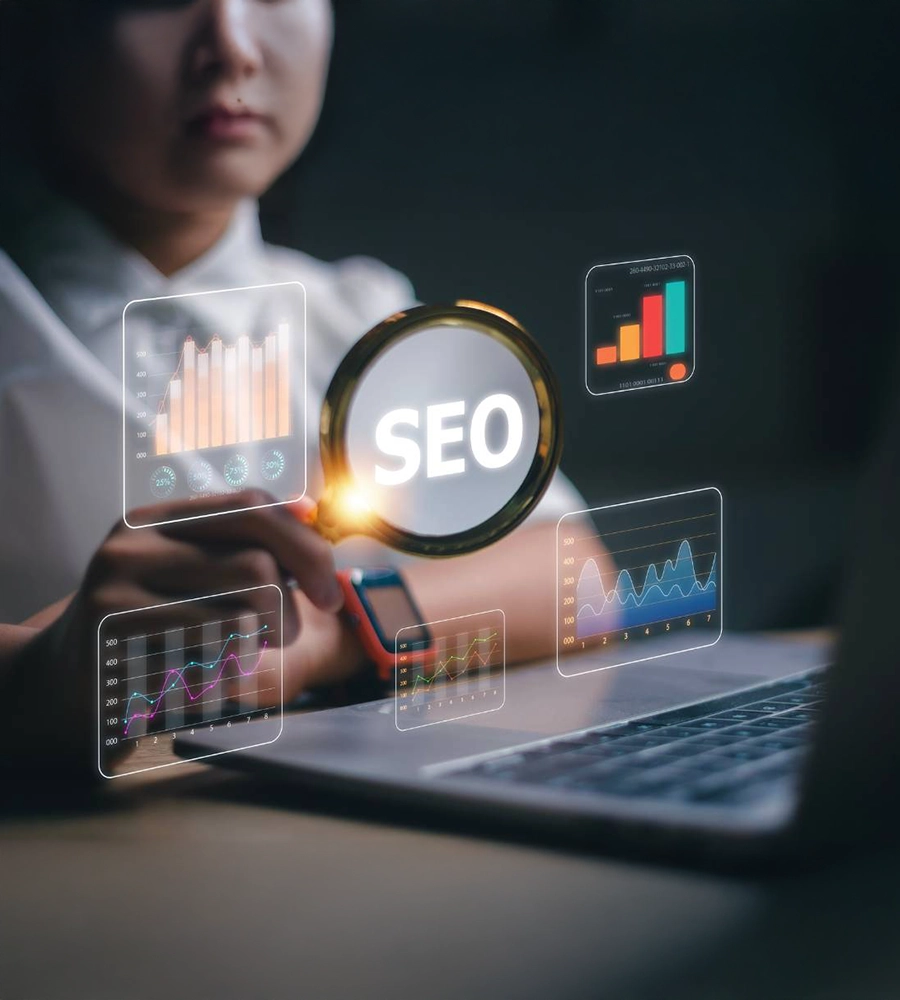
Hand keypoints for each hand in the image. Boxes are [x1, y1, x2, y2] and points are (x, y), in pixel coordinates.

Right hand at [1, 490, 346, 776]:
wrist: (61, 685)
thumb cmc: (145, 630)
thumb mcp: (186, 577)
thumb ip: (242, 544)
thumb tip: (309, 508)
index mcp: (156, 519)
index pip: (253, 505)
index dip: (307, 546)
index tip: (328, 594)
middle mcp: (133, 544)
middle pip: (258, 565)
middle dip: (289, 611)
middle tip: (281, 639)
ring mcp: (117, 589)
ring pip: (244, 612)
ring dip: (262, 646)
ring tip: (238, 658)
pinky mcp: (116, 641)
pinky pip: (211, 656)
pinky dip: (226, 674)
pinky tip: (200, 678)